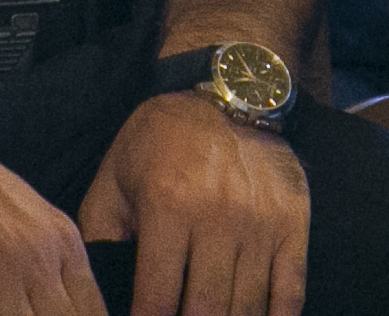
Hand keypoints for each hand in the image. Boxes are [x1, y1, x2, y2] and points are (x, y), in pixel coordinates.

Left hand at [77, 93, 308, 315]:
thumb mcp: (117, 174)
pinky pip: (290, 289)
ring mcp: (259, 222)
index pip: (156, 295)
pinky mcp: (293, 223)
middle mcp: (216, 216)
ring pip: (246, 306)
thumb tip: (95, 282)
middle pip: (204, 308)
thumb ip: (100, 229)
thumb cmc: (162, 139)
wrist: (230, 93)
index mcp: (167, 205)